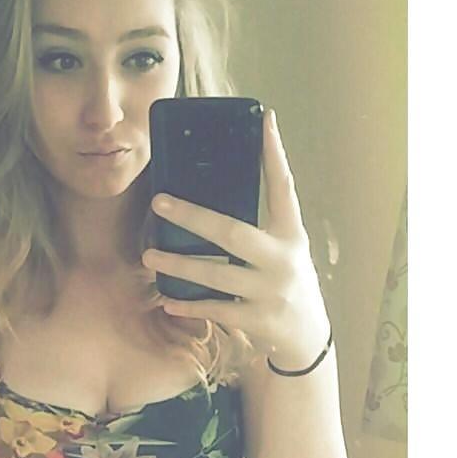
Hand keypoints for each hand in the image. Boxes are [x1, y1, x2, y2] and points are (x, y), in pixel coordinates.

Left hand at [142, 108, 330, 370]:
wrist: (307, 336)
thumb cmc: (286, 283)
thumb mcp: (284, 250)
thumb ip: (261, 227)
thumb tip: (213, 201)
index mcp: (291, 234)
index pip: (284, 188)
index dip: (275, 155)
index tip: (266, 121)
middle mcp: (282, 259)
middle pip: (232, 232)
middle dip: (192, 217)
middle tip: (158, 202)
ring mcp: (270, 291)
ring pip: (216, 274)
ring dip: (179, 265)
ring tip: (149, 257)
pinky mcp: (258, 319)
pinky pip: (216, 310)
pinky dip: (190, 306)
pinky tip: (168, 301)